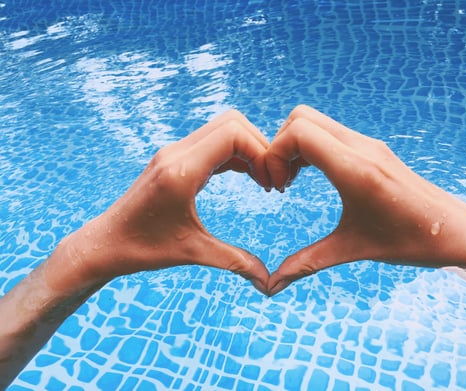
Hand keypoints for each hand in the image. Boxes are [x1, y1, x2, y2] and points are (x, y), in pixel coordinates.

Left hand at [49, 110, 271, 293]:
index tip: (271, 184)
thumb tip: (268, 283)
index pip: (233, 134)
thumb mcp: (193, 253)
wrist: (105, 243)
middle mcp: (177, 153)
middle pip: (232, 123)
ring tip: (262, 180)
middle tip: (271, 180)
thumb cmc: (142, 249)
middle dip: (260, 147)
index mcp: (181, 170)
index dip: (261, 153)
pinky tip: (246, 177)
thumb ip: (235, 262)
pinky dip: (234, 154)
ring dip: (248, 149)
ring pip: (223, 129)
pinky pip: (212, 142)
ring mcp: (173, 153)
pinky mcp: (174, 159)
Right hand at [265, 105, 465, 294]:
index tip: (277, 187)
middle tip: (281, 182)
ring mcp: (368, 144)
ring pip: (315, 122)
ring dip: (295, 146)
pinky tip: (312, 177)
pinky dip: (311, 147)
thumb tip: (272, 285)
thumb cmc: (411, 241)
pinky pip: (331, 133)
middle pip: (301, 118)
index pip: (299, 132)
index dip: (274, 154)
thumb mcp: (353, 250)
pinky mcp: (372, 149)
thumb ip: (307, 263)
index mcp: (355, 169)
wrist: (457, 231)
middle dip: (279, 146)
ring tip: (292, 181)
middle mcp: (361, 147)